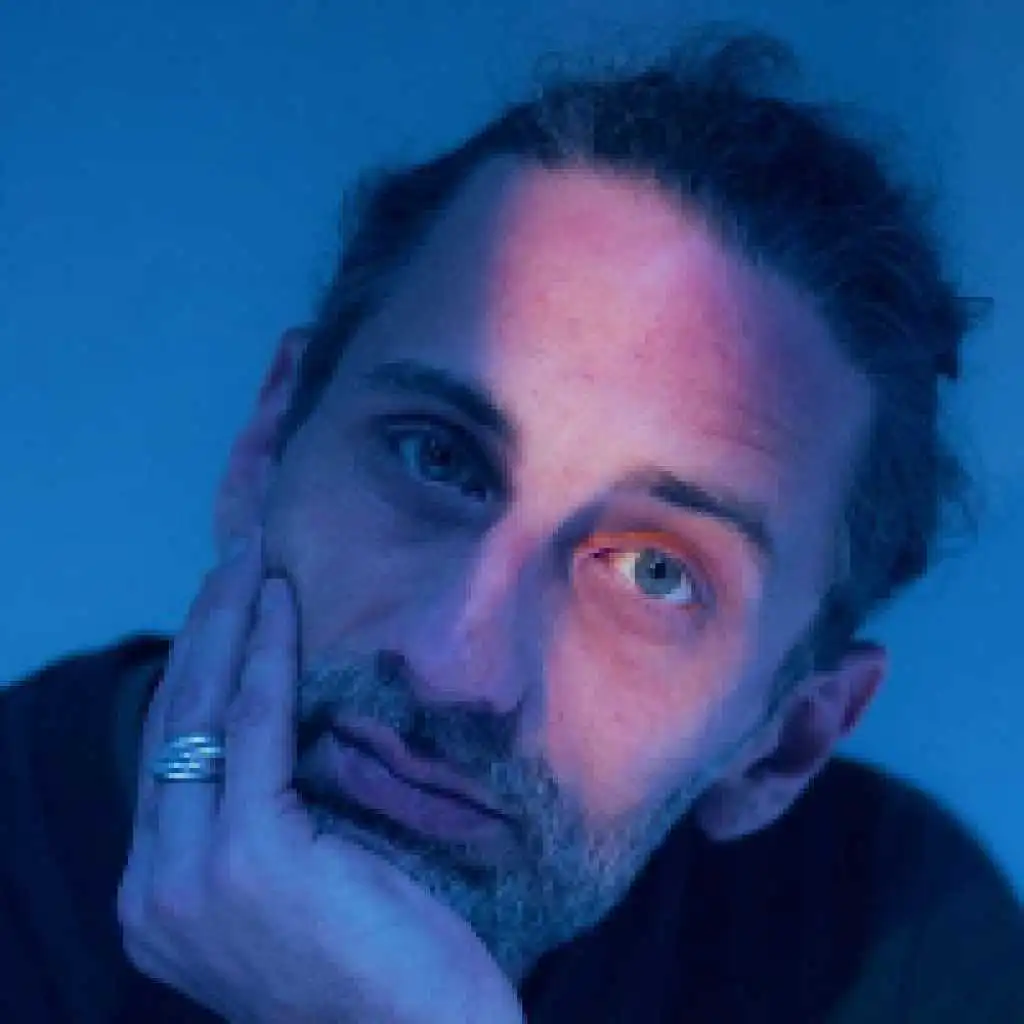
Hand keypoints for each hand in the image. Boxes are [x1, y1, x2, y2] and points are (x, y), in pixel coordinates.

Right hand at [115, 527, 524, 1023]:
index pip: (172, 757)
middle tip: (234, 559)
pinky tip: (282, 605)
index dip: (195, 672)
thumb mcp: (302, 892)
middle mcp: (153, 892)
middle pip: (174, 724)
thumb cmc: (384, 974)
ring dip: (229, 622)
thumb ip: (267, 825)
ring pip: (202, 713)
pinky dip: (268, 657)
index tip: (225, 608)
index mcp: (161, 900)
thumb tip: (284, 730)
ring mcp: (190, 879)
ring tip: (252, 560)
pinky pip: (255, 728)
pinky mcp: (246, 860)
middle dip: (202, 631)